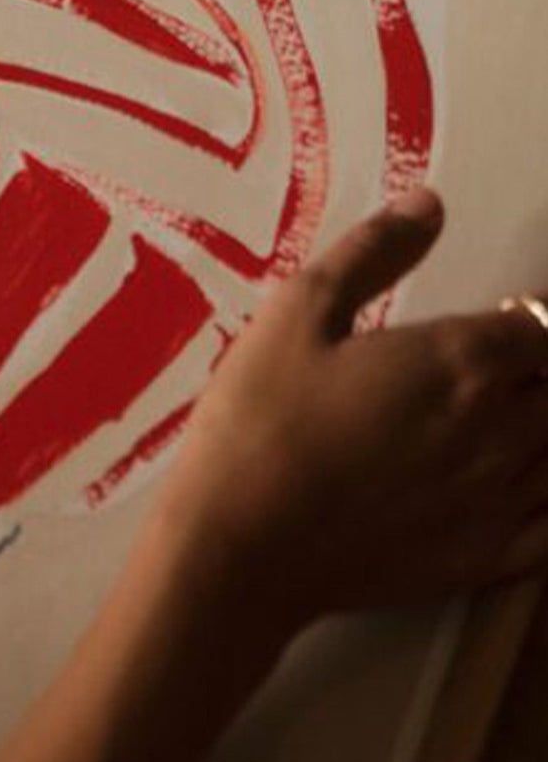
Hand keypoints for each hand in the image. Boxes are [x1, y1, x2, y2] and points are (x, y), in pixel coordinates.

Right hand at [154, 188, 547, 640]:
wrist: (244, 543)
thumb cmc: (261, 418)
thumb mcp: (296, 314)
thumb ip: (371, 252)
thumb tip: (430, 204)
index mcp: (463, 361)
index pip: (541, 325)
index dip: (529, 317)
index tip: (503, 319)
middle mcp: (505, 427)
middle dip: (539, 372)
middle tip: (491, 370)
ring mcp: (506, 499)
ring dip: (544, 427)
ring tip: (501, 419)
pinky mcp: (492, 558)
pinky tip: (523, 486)